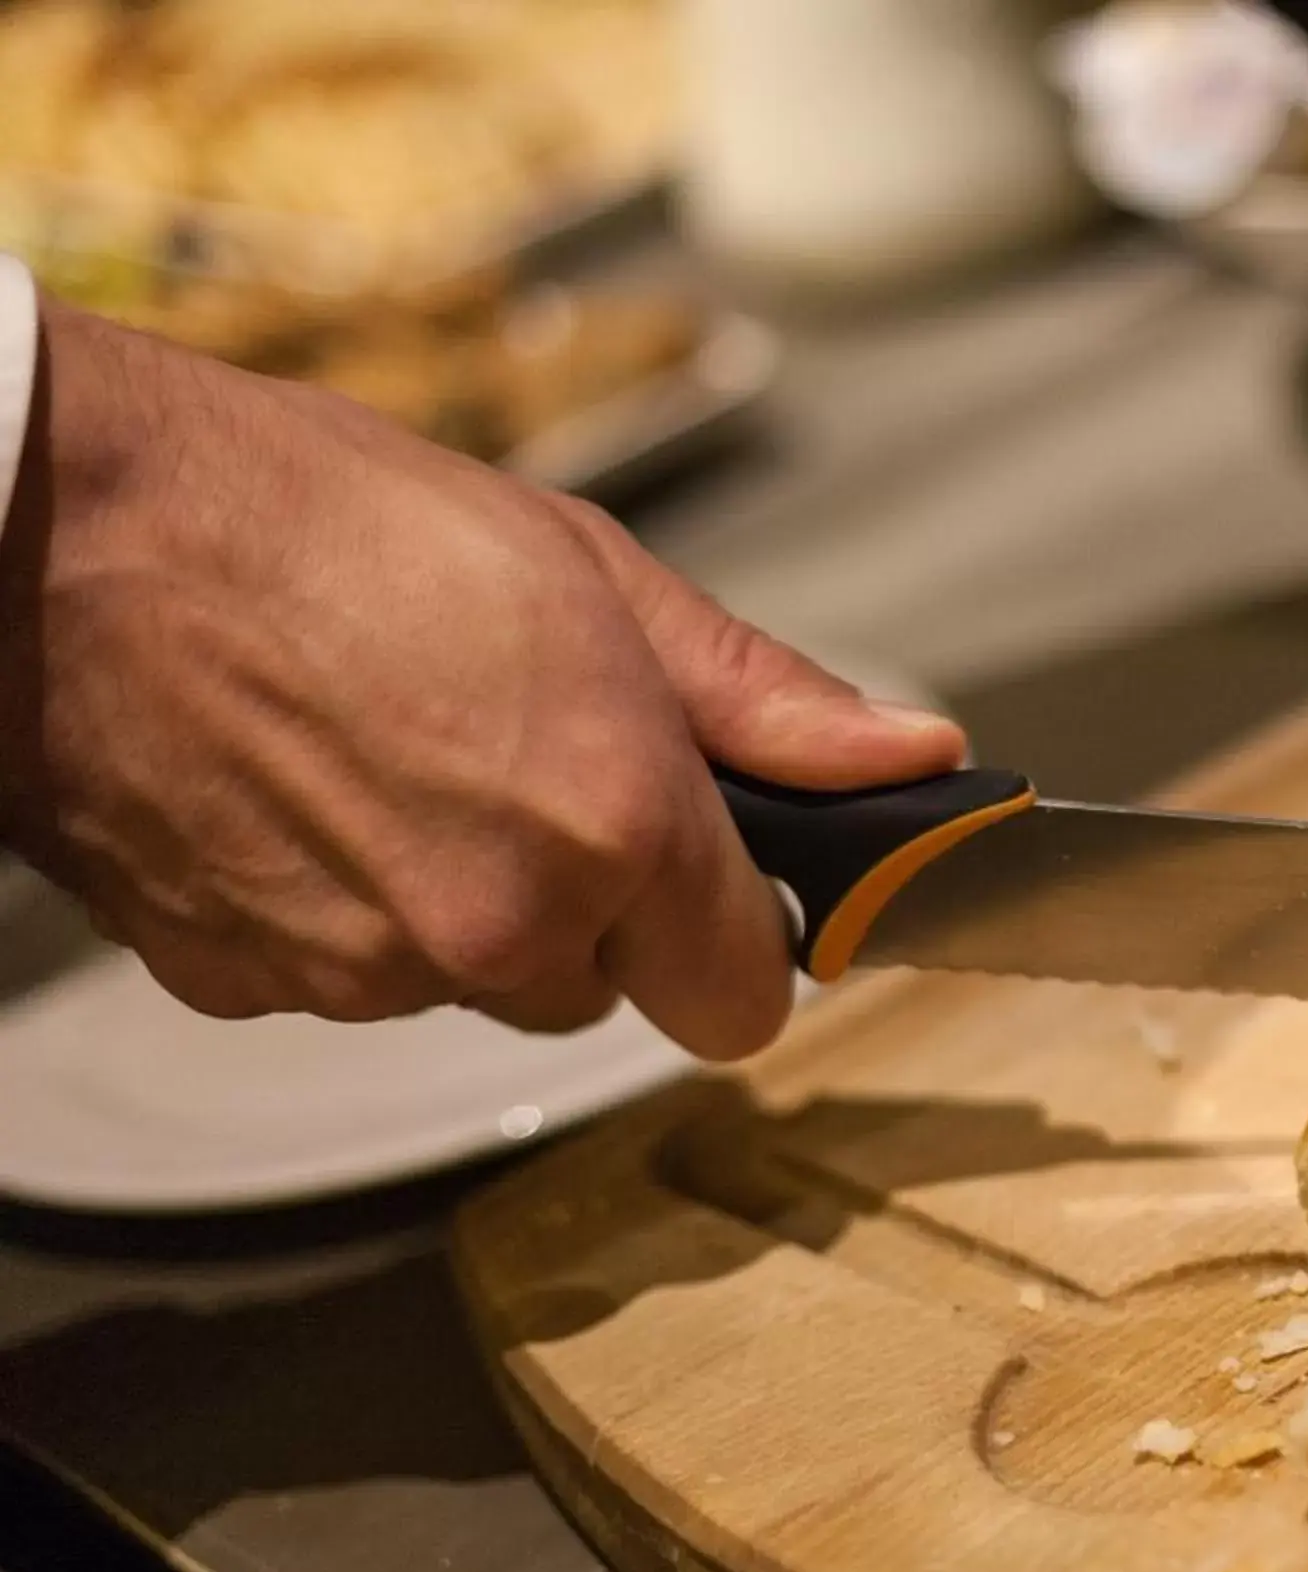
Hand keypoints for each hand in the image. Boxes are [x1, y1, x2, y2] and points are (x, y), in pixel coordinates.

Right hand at [0, 304, 964, 1058]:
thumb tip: (909, 759)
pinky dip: (341, 910)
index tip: (711, 883)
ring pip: (473, 984)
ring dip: (461, 903)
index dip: (735, 939)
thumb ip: (765, 702)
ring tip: (390, 748)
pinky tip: (301, 789)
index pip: (748, 1001)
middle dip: (589, 903)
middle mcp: (500, 928)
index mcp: (614, 830)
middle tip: (513, 758)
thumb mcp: (590, 572)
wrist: (63, 534)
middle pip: (605, 991)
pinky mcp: (249, 984)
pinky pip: (348, 977)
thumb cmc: (318, 521)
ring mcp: (366, 970)